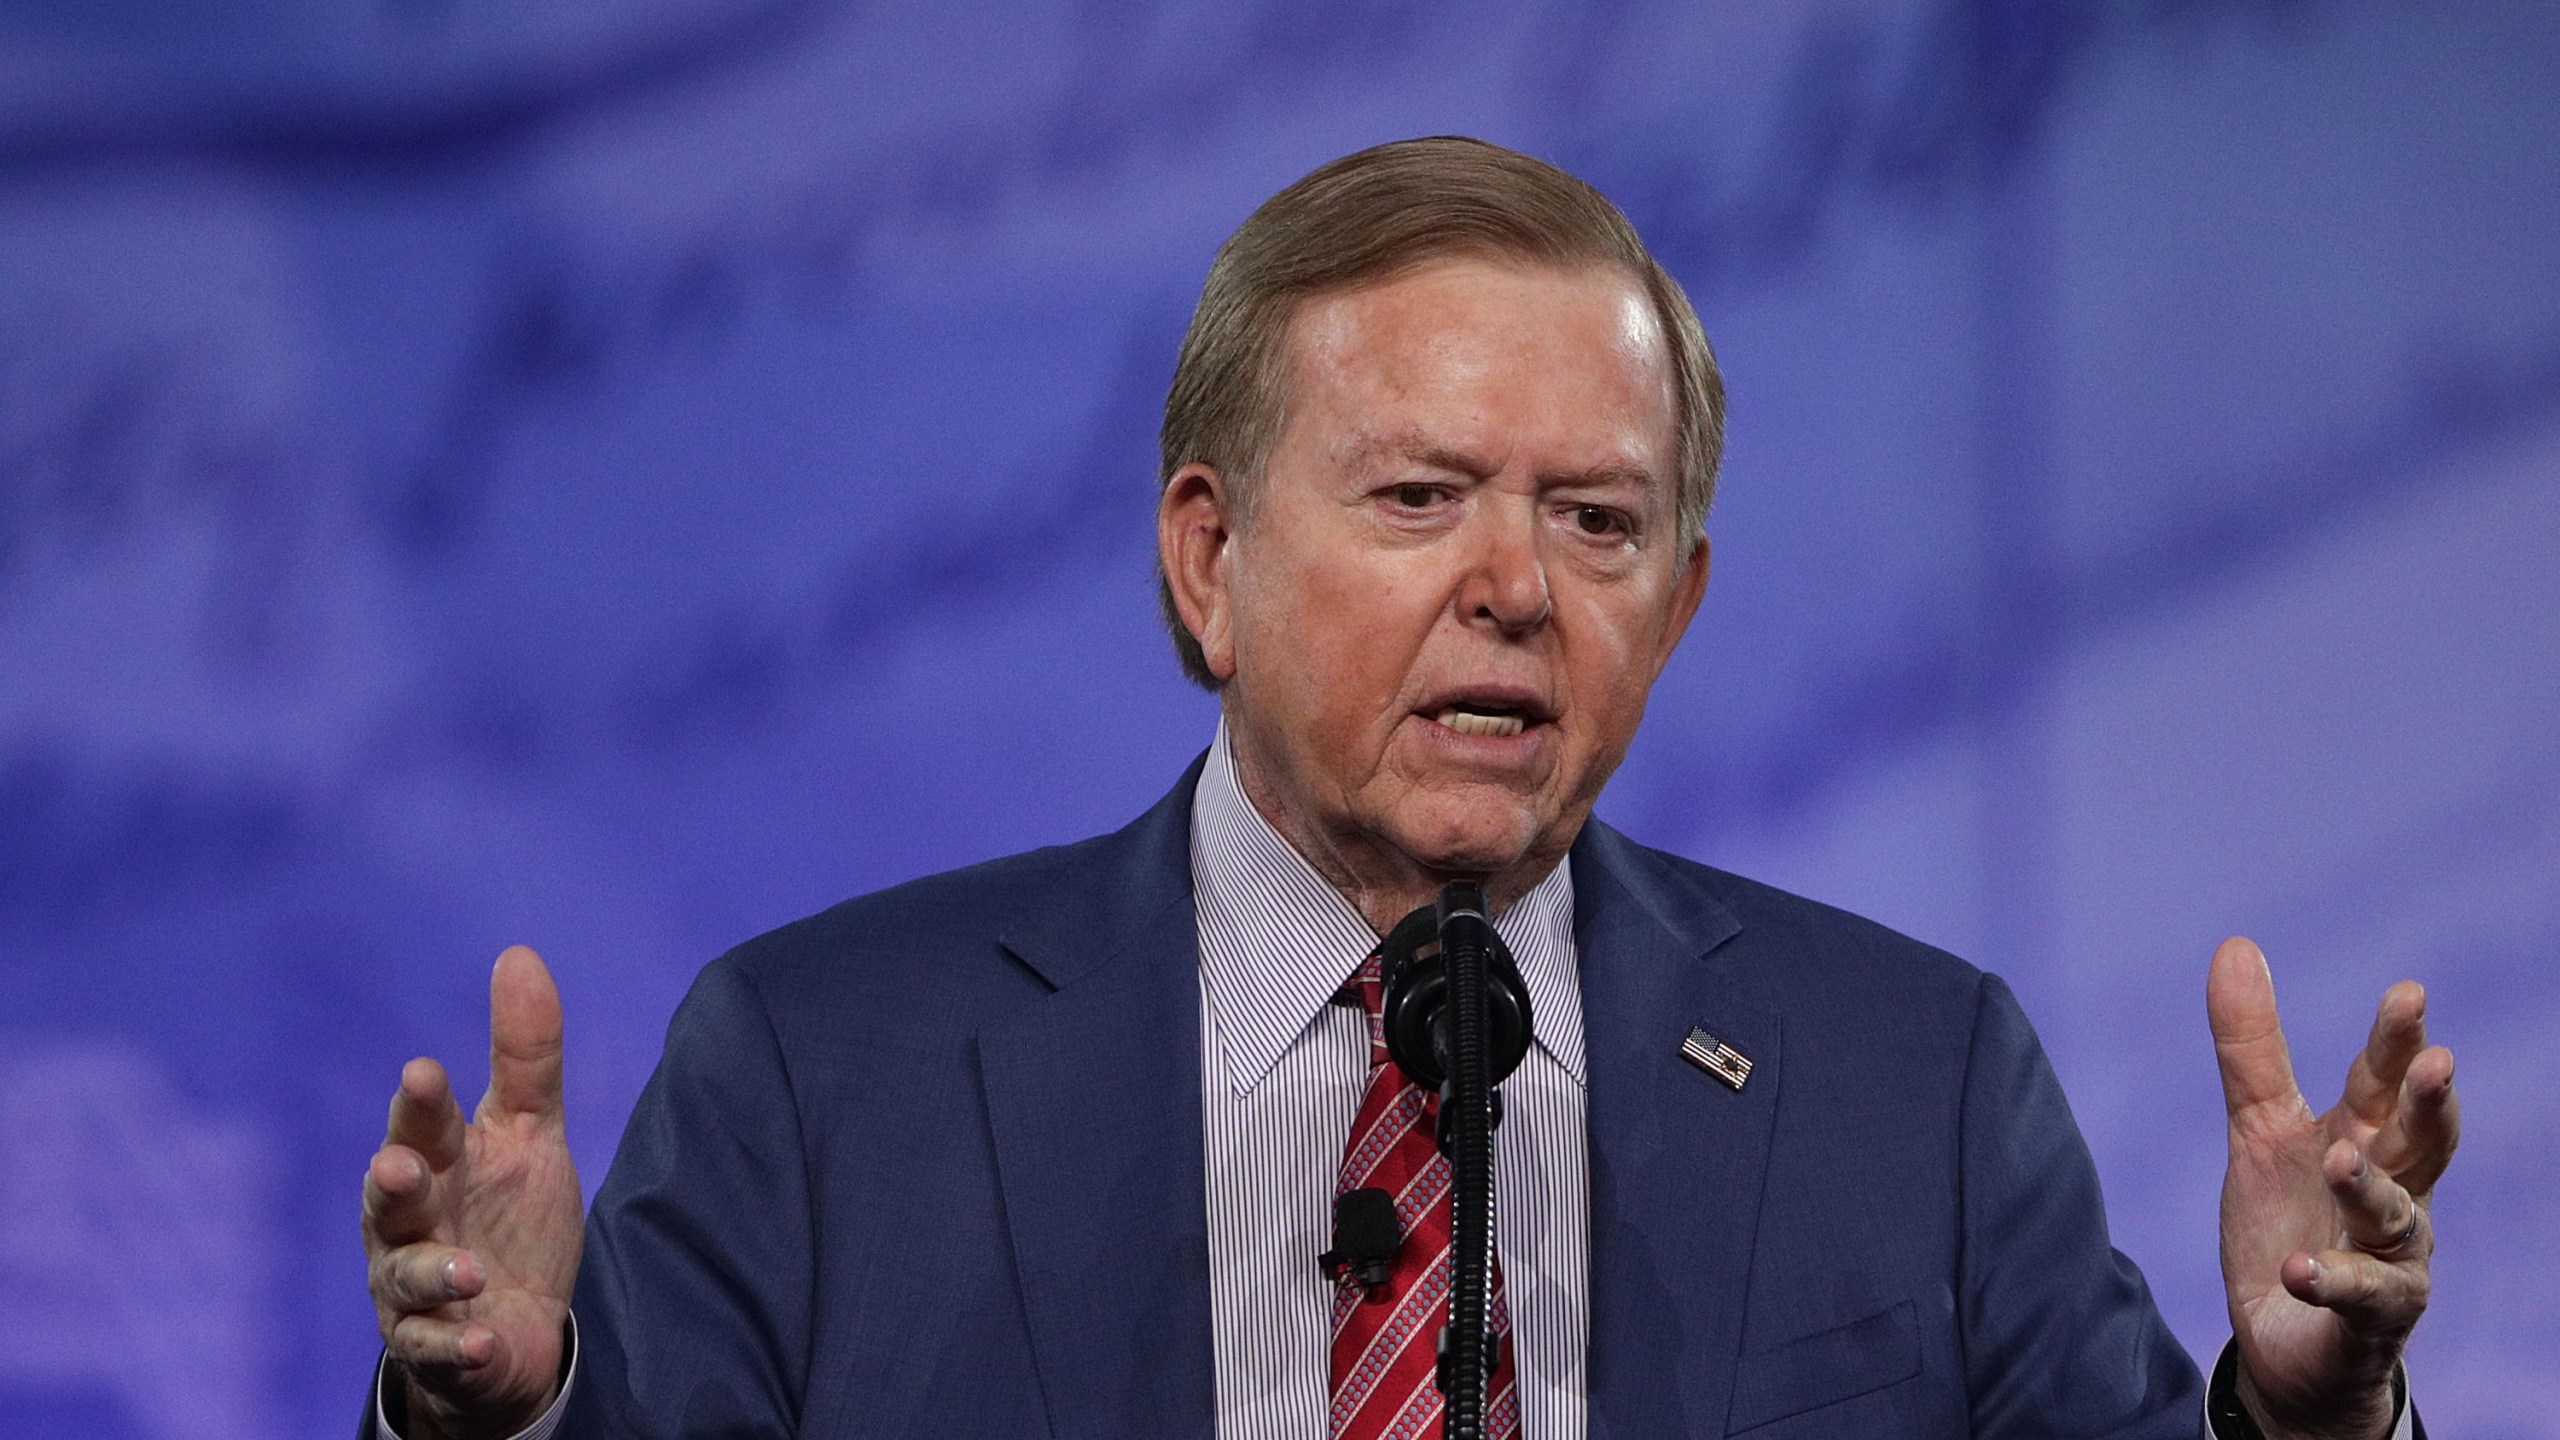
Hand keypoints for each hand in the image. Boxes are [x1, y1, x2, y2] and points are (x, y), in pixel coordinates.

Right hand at [362, 946, 585, 1439]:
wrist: (511, 1324)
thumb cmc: (510, 1215)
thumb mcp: (529, 1133)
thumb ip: (525, 1056)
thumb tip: (518, 952)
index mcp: (437, 1162)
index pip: (424, 1125)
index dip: (421, 1103)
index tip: (424, 1072)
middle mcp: (409, 1222)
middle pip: (390, 1197)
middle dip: (392, 1182)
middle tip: (403, 1166)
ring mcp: (412, 1288)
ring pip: (403, 1277)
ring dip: (432, 1271)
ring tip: (470, 1270)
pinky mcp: (433, 1347)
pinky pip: (434, 1348)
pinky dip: (452, 1344)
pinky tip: (477, 1339)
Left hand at [2209, 936, 2458, 1439]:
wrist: (2288, 1342)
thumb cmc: (2290, 1222)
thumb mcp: (2260, 1129)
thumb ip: (2251, 1048)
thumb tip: (2236, 944)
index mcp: (2366, 1142)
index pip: (2384, 1085)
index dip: (2396, 1042)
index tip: (2408, 994)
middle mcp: (2392, 1194)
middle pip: (2419, 1142)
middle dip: (2429, 1103)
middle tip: (2436, 1062)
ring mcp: (2390, 1258)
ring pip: (2395, 1219)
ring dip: (2369, 1188)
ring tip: (2339, 1158)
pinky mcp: (2368, 1317)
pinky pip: (2358, 1297)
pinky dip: (2331, 1280)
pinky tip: (2300, 1269)